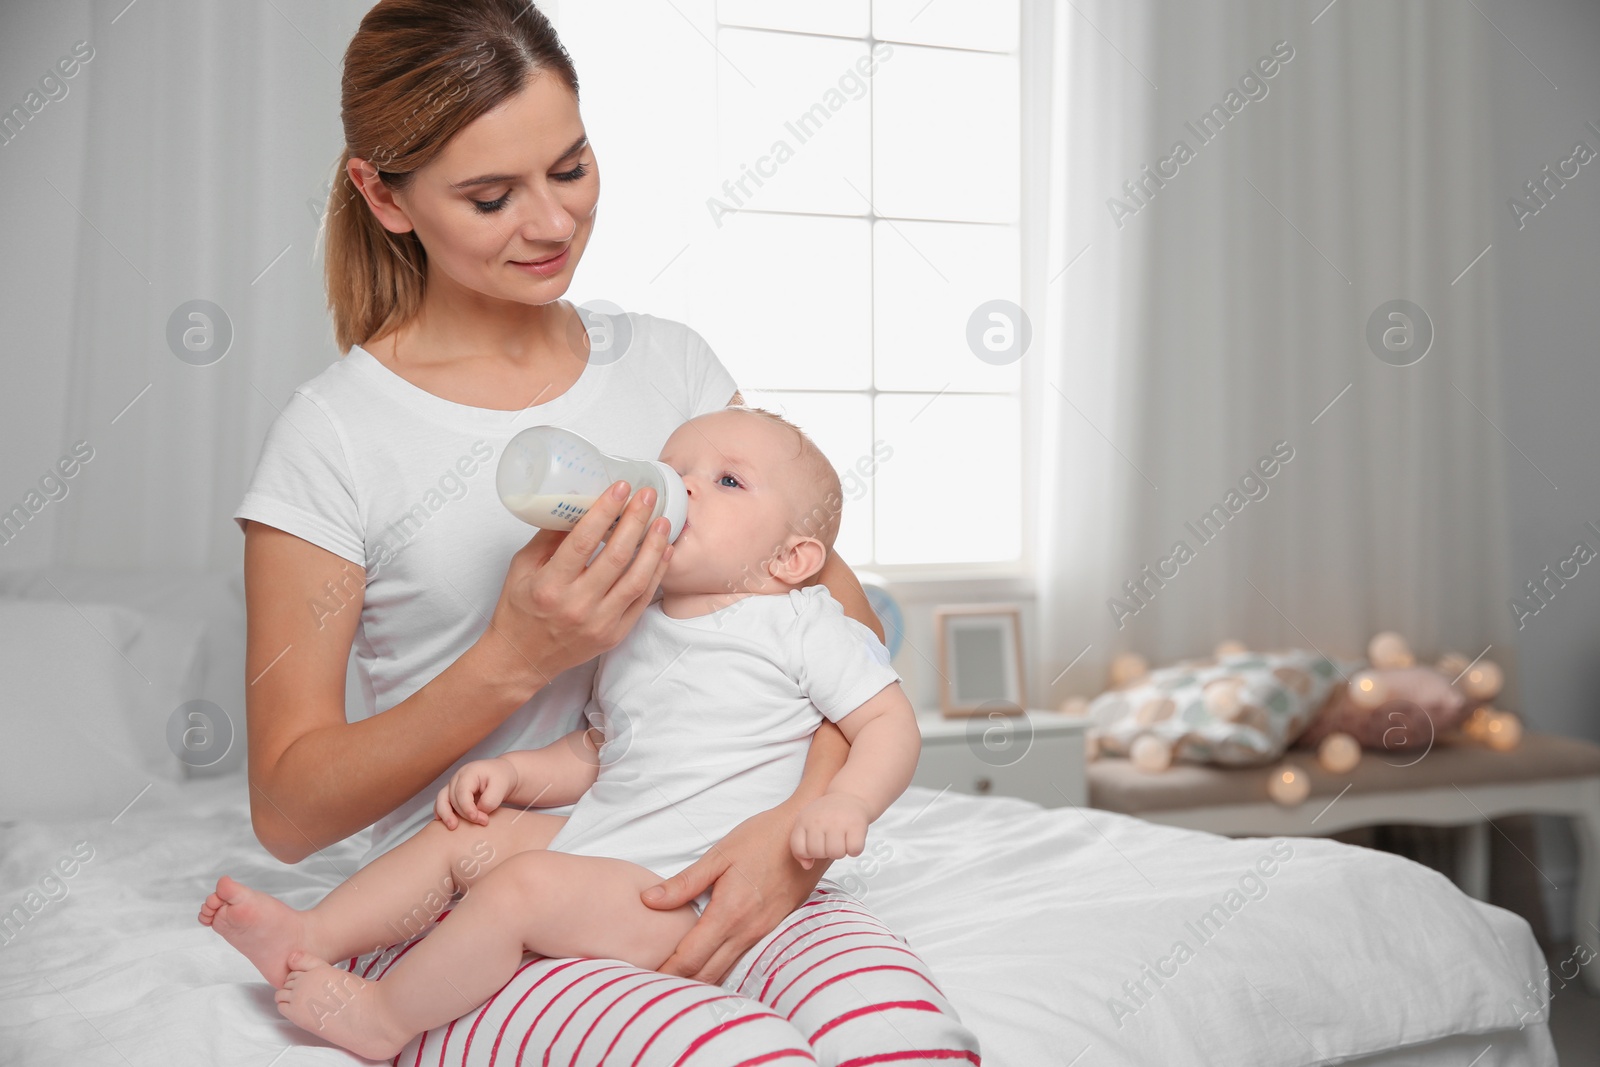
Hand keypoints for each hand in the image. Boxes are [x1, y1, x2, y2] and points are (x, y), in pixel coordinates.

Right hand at [434, 757, 516, 828]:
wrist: (502, 774)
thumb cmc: (501, 778)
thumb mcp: (501, 786)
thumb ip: (490, 800)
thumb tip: (478, 812)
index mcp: (469, 772)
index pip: (462, 792)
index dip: (468, 808)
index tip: (480, 819)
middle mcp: (458, 777)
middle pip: (453, 798)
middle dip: (465, 814)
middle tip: (483, 822)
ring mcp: (453, 785)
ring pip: (442, 799)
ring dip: (445, 814)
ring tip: (452, 826)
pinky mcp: (452, 793)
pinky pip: (441, 802)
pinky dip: (440, 811)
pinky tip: (441, 821)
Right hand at [481, 480, 674, 688]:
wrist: (522, 659)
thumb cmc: (519, 610)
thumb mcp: (522, 568)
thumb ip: (549, 538)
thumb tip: (578, 504)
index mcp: (550, 585)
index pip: (583, 542)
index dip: (605, 511)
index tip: (621, 488)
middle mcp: (577, 605)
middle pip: (615, 557)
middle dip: (635, 521)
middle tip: (647, 497)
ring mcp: (599, 623)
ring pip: (636, 579)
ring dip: (653, 547)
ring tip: (662, 521)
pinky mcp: (614, 635)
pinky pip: (642, 600)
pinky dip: (656, 574)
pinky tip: (663, 552)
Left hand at [639, 802, 825, 984]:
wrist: (809, 835)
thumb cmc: (762, 838)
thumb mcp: (719, 855)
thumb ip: (684, 883)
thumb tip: (648, 901)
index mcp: (729, 913)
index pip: (690, 958)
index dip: (665, 972)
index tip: (644, 977)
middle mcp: (747, 931)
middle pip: (707, 975)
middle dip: (679, 983)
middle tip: (652, 982)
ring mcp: (762, 934)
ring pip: (726, 971)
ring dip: (700, 978)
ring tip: (674, 976)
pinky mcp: (772, 930)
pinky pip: (741, 959)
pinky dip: (720, 967)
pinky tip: (707, 960)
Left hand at [789, 794, 870, 868]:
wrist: (849, 795)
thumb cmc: (827, 815)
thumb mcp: (807, 825)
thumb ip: (801, 847)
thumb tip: (808, 866)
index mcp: (804, 820)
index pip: (799, 849)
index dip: (808, 853)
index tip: (816, 845)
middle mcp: (819, 820)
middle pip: (818, 853)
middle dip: (826, 852)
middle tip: (831, 841)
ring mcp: (838, 821)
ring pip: (836, 853)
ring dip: (841, 852)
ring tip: (841, 840)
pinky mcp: (856, 824)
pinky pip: (854, 850)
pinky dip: (855, 849)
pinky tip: (852, 839)